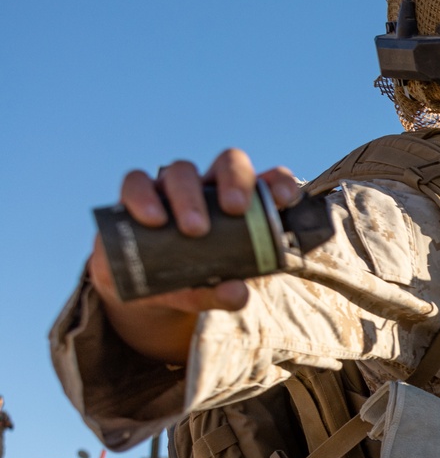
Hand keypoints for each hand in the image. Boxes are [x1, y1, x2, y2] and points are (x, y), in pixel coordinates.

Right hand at [89, 149, 299, 361]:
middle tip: (235, 209)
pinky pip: (136, 181)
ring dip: (189, 196)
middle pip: (227, 163)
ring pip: (182, 170)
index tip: (284, 198)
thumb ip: (224, 294)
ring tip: (194, 230)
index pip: (267, 181)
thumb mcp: (208, 292)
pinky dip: (144, 196)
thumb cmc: (190, 282)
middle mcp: (209, 190)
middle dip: (235, 180)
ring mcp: (172, 189)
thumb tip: (236, 293)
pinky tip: (152, 220)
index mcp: (239, 207)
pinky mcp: (137, 196)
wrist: (142, 291)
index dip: (279, 181)